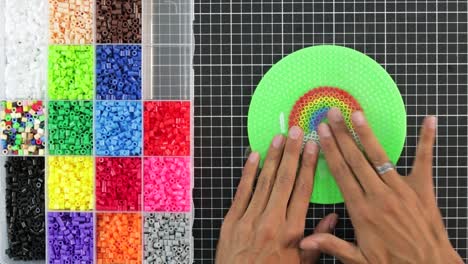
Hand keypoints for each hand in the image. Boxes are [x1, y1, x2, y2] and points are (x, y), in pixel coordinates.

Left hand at [216, 126, 337, 263]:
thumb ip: (318, 241)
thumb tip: (333, 216)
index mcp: (291, 232)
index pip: (302, 190)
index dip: (309, 166)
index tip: (313, 147)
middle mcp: (271, 221)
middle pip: (285, 180)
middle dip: (292, 153)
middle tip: (296, 131)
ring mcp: (249, 219)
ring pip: (264, 182)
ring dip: (273, 157)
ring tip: (279, 137)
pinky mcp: (232, 220)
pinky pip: (242, 191)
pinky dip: (248, 173)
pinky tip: (254, 156)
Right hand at [300, 108, 462, 262]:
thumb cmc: (393, 263)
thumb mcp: (359, 260)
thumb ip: (332, 245)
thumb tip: (305, 241)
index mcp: (361, 210)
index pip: (341, 173)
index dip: (329, 150)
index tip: (321, 132)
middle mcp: (379, 195)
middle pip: (355, 159)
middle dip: (342, 134)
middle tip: (332, 114)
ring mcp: (401, 189)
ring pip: (379, 156)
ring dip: (367, 133)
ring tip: (357, 113)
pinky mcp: (422, 189)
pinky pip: (424, 160)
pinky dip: (426, 139)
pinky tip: (429, 120)